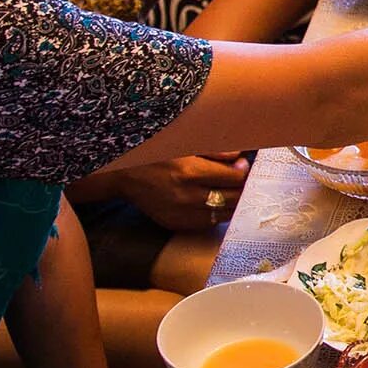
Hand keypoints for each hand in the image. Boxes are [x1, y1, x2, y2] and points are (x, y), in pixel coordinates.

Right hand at [105, 152, 250, 231]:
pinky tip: (212, 201)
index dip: (243, 171)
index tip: (242, 165)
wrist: (124, 174)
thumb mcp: (186, 144)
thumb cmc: (157, 153)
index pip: (234, 178)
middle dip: (241, 187)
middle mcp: (187, 196)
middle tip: (239, 178)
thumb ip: (216, 151)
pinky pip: (207, 223)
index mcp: (190, 172)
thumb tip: (240, 159)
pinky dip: (215, 213)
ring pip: (223, 214)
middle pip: (233, 198)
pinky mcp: (175, 224)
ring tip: (228, 189)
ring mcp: (181, 214)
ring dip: (231, 202)